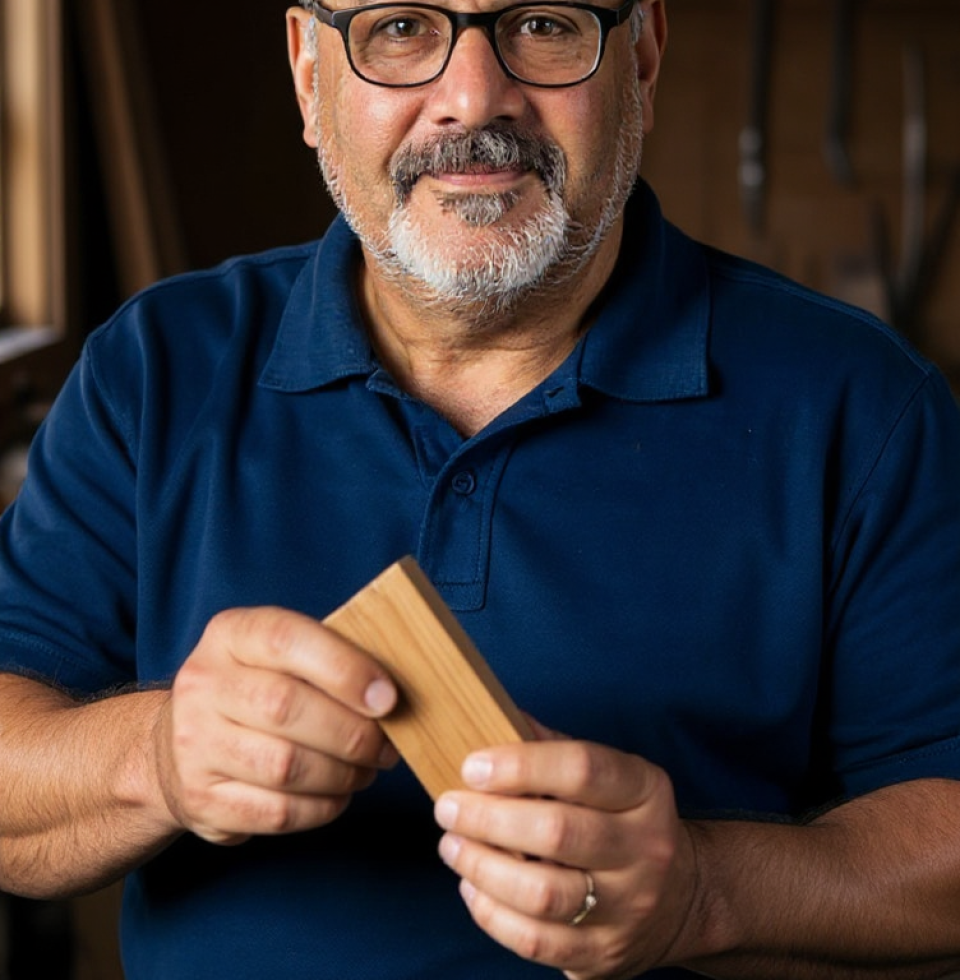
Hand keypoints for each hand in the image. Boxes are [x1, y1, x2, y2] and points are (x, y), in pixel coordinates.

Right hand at [153, 607, 399, 844]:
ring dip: (342, 774)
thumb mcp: (282, 656)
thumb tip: (393, 692)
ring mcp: (194, 745)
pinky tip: (337, 794)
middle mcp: (202, 684)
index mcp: (231, 635)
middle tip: (385, 747)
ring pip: (284, 765)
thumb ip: (331, 659)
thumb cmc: (258, 691)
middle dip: (352, 732)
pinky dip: (322, 807)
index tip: (387, 697)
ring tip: (364, 770)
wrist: (178, 745)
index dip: (344, 668)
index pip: (285, 639)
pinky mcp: (200, 800)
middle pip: (285, 706)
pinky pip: (277, 812)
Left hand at [433, 731, 699, 979]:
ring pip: (543, 893)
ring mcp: (627, 906)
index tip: (473, 766)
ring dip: (482, 867)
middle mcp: (644, 848)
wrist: (679, 897)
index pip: (583, 769)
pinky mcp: (603, 953)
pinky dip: (492, 913)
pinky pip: (536, 940)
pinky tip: (472, 886)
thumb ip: (553, 748)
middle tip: (448, 807)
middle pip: (558, 832)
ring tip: (452, 845)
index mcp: (645, 790)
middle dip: (488, 818)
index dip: (521, 765)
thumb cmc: (620, 821)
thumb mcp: (609, 777)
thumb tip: (492, 716)